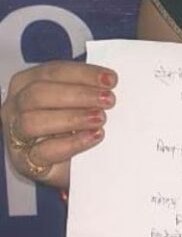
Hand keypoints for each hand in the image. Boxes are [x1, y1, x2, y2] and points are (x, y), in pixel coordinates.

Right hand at [1, 62, 117, 189]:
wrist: (65, 165)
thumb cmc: (68, 127)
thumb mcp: (75, 103)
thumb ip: (86, 90)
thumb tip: (109, 81)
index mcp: (26, 83)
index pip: (52, 71)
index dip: (82, 74)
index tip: (110, 80)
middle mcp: (15, 106)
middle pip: (39, 93)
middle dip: (78, 94)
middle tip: (108, 99)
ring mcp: (15, 135)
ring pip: (33, 121)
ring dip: (72, 118)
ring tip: (100, 118)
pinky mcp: (24, 161)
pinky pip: (43, 152)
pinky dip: (71, 143)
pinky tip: (93, 136)